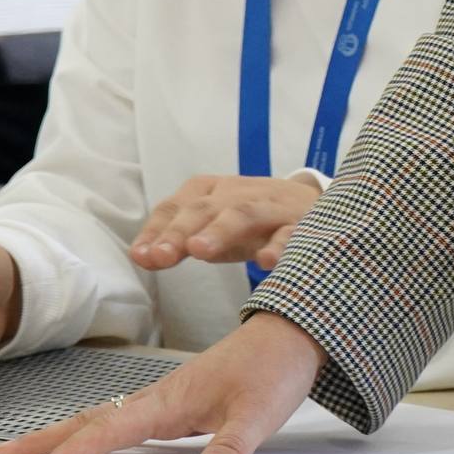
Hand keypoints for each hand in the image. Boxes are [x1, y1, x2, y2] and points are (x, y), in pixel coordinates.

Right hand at [0, 311, 323, 453]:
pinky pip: (124, 417)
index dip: (75, 452)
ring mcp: (166, 397)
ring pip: (104, 416)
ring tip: (32, 450)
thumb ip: (229, 451)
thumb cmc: (273, 368)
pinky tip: (95, 440)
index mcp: (170, 399)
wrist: (292, 333)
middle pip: (92, 419)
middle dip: (47, 437)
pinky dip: (97, 428)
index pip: (111, 428)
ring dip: (66, 432)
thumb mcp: (257, 415)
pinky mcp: (178, 400)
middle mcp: (160, 397)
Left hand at [131, 174, 322, 273]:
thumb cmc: (251, 221)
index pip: (177, 206)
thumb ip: (178, 242)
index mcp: (212, 191)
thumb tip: (141, 257)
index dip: (158, 229)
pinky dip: (279, 245)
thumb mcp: (212, 227)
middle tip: (161, 256)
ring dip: (221, 230)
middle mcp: (239, 194)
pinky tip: (266, 261)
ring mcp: (270, 208)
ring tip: (199, 251)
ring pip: (244, 214)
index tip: (142, 257)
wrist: (312, 204)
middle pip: (205, 208)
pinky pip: (290, 234)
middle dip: (180, 231)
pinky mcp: (301, 224)